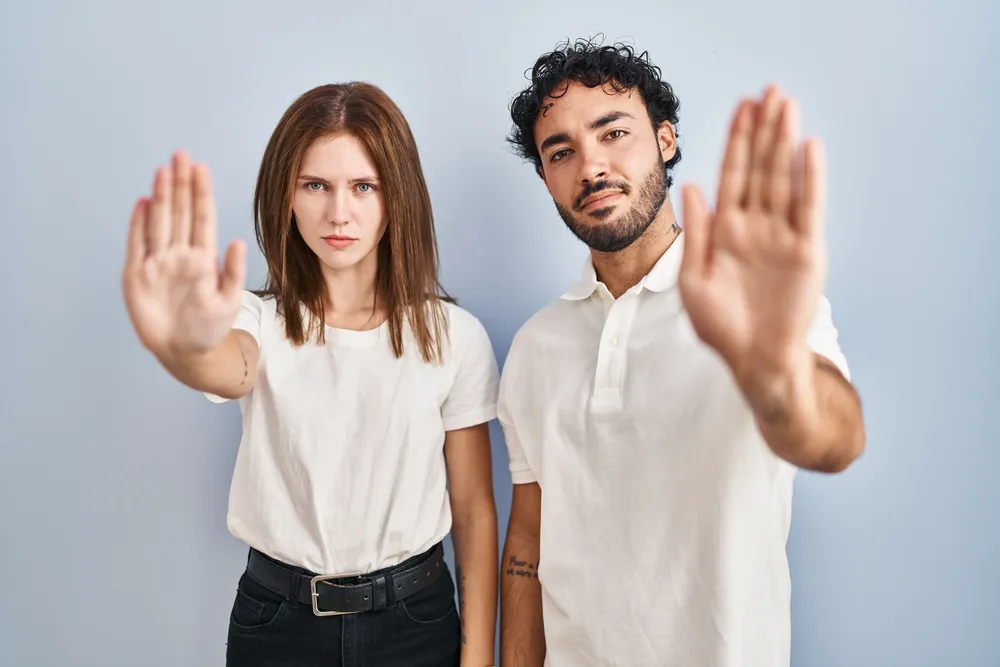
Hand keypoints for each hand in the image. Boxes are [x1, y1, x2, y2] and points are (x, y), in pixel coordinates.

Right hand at [122, 151, 245, 357]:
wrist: (185, 351)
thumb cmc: (210, 327)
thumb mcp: (228, 302)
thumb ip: (232, 272)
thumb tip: (237, 242)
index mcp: (203, 258)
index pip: (202, 218)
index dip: (200, 193)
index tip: (201, 168)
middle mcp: (180, 254)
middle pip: (179, 212)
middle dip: (180, 184)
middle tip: (181, 155)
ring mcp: (158, 262)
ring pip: (159, 222)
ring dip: (161, 196)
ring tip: (164, 170)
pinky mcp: (137, 275)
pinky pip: (137, 244)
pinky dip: (138, 223)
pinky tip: (142, 202)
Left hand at [678, 85, 825, 384]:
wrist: (754, 359)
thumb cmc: (720, 326)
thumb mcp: (694, 279)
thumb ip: (696, 232)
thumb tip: (692, 187)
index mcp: (725, 230)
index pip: (731, 174)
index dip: (736, 140)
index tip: (742, 106)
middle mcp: (754, 226)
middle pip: (760, 167)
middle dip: (763, 130)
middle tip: (770, 91)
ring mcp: (781, 236)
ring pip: (782, 179)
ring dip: (785, 142)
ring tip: (787, 105)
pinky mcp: (805, 250)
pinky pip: (807, 208)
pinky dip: (808, 179)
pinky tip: (808, 148)